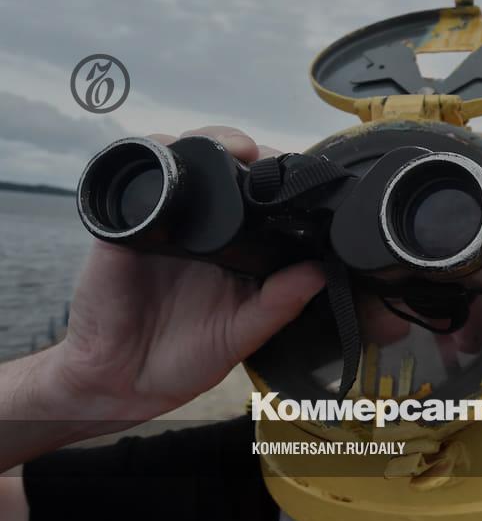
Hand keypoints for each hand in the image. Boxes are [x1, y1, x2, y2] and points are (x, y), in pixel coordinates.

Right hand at [51, 126, 326, 421]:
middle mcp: (205, 228)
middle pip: (225, 166)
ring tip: (234, 149)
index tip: (300, 172)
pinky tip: (173, 153)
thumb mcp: (241, 334)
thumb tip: (320, 272)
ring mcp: (166, 221)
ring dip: (209, 141)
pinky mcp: (128, 224)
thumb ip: (278, 305)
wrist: (121, 379)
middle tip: (262, 155)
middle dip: (245, 148)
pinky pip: (135, 178)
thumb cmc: (185, 358)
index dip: (279, 177)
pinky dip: (153, 155)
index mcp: (238, 249)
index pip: (262, 198)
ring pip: (185, 159)